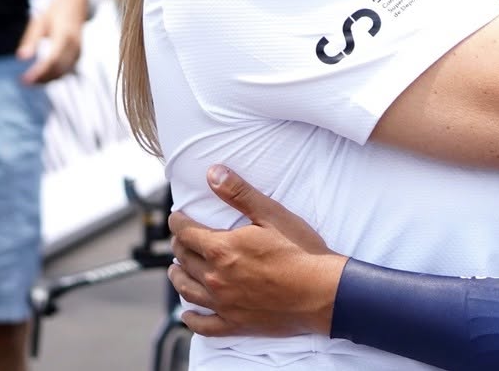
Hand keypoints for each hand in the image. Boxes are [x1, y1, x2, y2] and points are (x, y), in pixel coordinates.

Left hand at [17, 0, 89, 84]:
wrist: (77, 2)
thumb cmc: (56, 11)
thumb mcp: (40, 21)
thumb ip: (31, 39)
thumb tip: (21, 57)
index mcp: (64, 35)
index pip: (52, 60)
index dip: (39, 72)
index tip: (25, 79)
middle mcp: (74, 45)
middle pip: (58, 69)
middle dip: (42, 79)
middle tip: (24, 82)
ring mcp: (78, 50)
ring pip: (64, 72)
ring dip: (48, 79)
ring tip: (31, 82)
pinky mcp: (78, 54)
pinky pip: (67, 69)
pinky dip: (55, 75)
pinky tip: (43, 77)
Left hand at [170, 165, 345, 337]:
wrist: (322, 293)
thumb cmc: (300, 251)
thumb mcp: (271, 214)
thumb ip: (239, 193)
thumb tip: (213, 173)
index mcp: (221, 249)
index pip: (186, 234)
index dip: (178, 223)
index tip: (177, 218)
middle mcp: (216, 278)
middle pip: (185, 260)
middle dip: (179, 246)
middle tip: (180, 240)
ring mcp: (224, 304)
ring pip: (187, 291)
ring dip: (178, 277)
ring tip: (176, 270)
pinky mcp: (236, 324)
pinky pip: (204, 326)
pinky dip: (192, 319)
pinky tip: (188, 314)